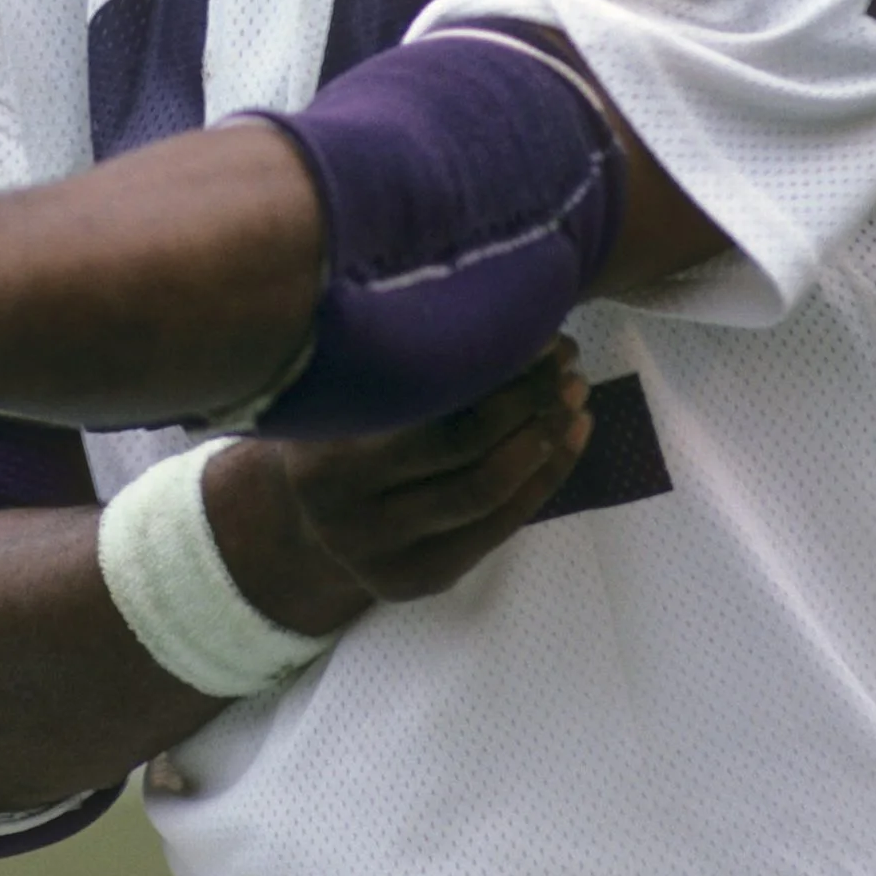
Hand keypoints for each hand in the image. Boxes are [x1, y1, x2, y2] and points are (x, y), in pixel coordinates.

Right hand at [203, 342, 590, 632]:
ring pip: (486, 490)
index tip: (535, 330)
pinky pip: (499, 527)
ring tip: (575, 395)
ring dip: (545, 437)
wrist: (300, 519)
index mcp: (320, 450)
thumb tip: (490, 296)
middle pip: (461, 447)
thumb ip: (393, 362)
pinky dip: (546, 478)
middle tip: (565, 358)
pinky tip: (571, 437)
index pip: (426, 403)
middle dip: (527, 397)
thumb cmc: (336, 429)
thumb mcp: (340, 390)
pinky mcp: (417, 579)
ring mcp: (379, 553)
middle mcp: (342, 510)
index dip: (492, 365)